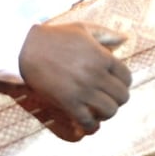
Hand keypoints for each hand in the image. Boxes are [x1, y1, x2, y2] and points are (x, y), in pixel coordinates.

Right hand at [18, 22, 131, 136]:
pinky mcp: (68, 102)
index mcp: (103, 57)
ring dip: (106, 113)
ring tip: (98, 110)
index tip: (114, 85)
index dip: (123, 83)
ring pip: (110, 111)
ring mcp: (83, 90)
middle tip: (107, 98)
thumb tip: (126, 39)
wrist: (27, 49)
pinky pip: (88, 121)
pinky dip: (90, 126)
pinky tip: (88, 123)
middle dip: (117, 99)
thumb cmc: (56, 37)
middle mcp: (96, 74)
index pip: (127, 78)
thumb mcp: (84, 29)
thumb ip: (107, 34)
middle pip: (122, 97)